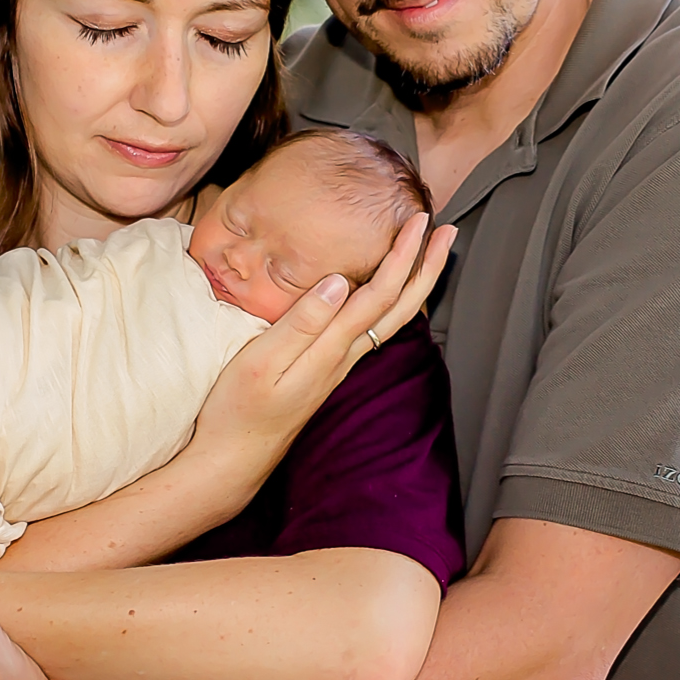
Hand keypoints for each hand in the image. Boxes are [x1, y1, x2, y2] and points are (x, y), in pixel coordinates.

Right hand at [197, 212, 457, 471]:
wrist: (232, 459)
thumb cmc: (238, 410)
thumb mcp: (262, 362)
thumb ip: (301, 322)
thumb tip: (339, 280)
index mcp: (330, 349)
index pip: (379, 294)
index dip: (402, 255)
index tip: (420, 221)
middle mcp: (343, 357)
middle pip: (400, 307)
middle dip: (426, 267)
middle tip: (448, 232)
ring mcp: (337, 366)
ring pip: (390, 318)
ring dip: (414, 283)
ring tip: (428, 255)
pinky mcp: (326, 370)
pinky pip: (372, 329)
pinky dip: (389, 302)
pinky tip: (385, 293)